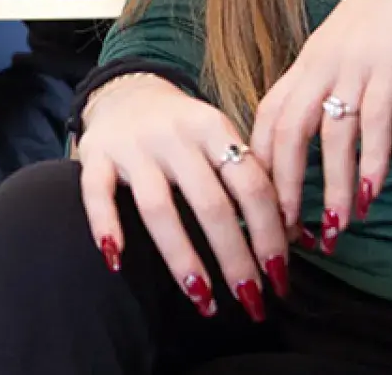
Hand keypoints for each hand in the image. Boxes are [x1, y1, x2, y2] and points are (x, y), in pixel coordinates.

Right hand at [76, 74, 289, 321]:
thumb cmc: (184, 130)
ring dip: (182, 258)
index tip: (279, 275)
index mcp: (214, 129)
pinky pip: (97, 193)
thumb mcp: (221, 138)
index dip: (269, 234)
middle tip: (251, 299)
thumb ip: (250, 178)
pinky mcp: (95, 154)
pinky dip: (105, 226)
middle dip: (234, 258)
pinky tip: (116, 261)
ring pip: (159, 208)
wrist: (125, 92)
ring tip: (202, 298)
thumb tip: (296, 237)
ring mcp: (133, 146)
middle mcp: (175, 136)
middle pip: (211, 204)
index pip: (252, 186)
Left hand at [249, 0, 391, 251]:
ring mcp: (353, 62)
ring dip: (330, 188)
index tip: (264, 202)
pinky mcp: (390, 62)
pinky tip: (370, 195)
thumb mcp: (359, 42)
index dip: (262, 161)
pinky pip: (373, 120)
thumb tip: (344, 118)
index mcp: (309, 59)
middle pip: (283, 132)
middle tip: (285, 232)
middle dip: (282, 187)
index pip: (268, 116)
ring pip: (328, 136)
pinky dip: (369, 161)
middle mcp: (320, 62)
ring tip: (334, 230)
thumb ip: (345, 77)